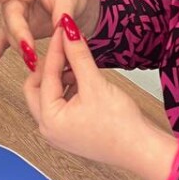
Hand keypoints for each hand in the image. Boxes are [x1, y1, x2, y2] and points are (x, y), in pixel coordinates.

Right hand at [0, 0, 100, 73]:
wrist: (85, 5)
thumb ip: (62, 14)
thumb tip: (60, 29)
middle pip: (9, 17)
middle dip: (19, 35)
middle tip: (29, 51)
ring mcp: (19, 14)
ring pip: (11, 32)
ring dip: (20, 47)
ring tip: (32, 62)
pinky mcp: (22, 29)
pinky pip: (6, 41)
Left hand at [24, 16, 177, 179]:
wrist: (141, 149)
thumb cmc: (120, 126)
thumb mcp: (96, 84)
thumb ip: (79, 56)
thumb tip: (68, 33)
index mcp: (49, 119)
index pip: (45, 75)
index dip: (55, 49)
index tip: (62, 30)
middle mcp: (48, 129)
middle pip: (37, 87)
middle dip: (50, 66)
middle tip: (65, 48)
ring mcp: (59, 132)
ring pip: (49, 95)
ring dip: (59, 77)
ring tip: (77, 64)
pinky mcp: (71, 131)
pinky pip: (61, 104)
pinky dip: (67, 89)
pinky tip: (82, 78)